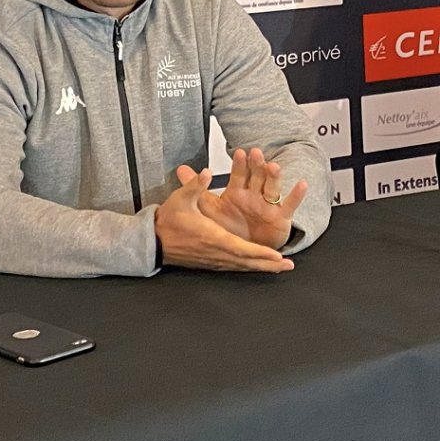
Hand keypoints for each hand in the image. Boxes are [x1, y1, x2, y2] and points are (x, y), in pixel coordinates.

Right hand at [154, 167, 293, 272]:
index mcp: (211, 236)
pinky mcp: (210, 262)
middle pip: (246, 261)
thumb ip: (195, 185)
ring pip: (242, 266)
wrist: (154, 240)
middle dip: (268, 264)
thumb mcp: (180, 199)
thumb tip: (206, 172)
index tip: (276, 254)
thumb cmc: (167, 219)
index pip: (240, 247)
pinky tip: (258, 266)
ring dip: (262, 267)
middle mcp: (216, 251)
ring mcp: (213, 259)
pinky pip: (234, 266)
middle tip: (287, 265)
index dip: (260, 252)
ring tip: (280, 267)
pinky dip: (248, 267)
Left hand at [180, 148, 306, 250]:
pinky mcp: (280, 217)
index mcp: (237, 191)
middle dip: (256, 165)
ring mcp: (268, 205)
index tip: (239, 153)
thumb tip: (181, 169)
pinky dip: (296, 195)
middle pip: (256, 177)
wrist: (241, 248)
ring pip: (272, 188)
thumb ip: (196, 187)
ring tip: (273, 166)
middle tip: (256, 153)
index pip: (239, 174)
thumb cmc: (228, 225)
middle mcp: (254, 195)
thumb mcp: (208, 205)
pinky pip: (289, 205)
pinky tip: (302, 184)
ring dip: (274, 177)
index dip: (239, 164)